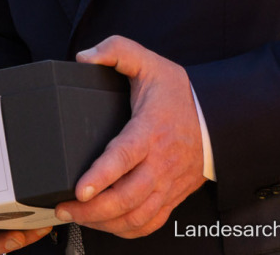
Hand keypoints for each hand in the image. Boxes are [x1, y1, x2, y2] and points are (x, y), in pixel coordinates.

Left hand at [55, 36, 204, 237]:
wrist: (216, 118)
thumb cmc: (178, 93)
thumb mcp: (149, 61)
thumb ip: (116, 50)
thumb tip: (85, 56)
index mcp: (150, 130)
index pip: (124, 157)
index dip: (101, 175)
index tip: (79, 188)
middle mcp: (160, 163)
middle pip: (127, 197)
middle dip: (91, 208)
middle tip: (62, 206)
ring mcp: (167, 184)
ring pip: (136, 216)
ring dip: (103, 222)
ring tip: (75, 216)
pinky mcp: (172, 197)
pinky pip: (149, 224)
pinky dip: (124, 230)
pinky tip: (103, 224)